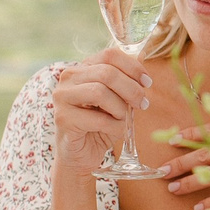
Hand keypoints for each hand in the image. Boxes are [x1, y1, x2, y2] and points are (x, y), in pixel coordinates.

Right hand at [50, 50, 152, 172]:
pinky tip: (117, 132)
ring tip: (124, 120)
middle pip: (106, 72)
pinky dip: (115, 126)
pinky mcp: (62, 119)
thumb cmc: (101, 125)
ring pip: (100, 92)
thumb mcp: (117, 100)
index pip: (109, 55)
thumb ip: (125, 82)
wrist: (82, 154)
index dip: (133, 67)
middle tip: (143, 104)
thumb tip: (143, 62)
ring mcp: (62, 97)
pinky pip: (98, 119)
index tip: (147, 83)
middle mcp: (68, 78)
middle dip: (131, 89)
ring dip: (120, 108)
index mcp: (83, 68)